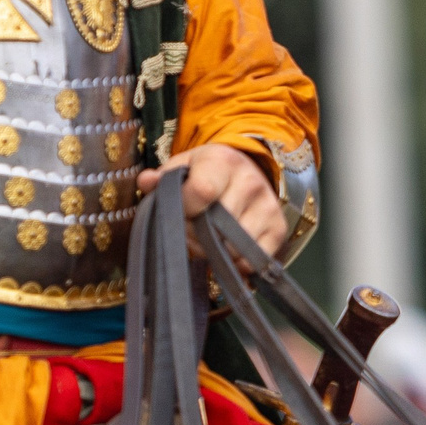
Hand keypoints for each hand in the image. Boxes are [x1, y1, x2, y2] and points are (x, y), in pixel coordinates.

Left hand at [137, 142, 285, 257]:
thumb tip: (146, 182)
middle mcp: (250, 182)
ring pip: (232, 248)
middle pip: (215, 227)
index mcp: (222, 161)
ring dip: (213, 251)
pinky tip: (226, 247)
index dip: (184, 209)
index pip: (201, 192)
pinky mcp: (278, 229)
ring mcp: (268, 207)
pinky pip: (251, 261)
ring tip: (207, 238)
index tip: (179, 210)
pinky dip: (234, 262)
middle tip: (191, 228)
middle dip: (195, 235)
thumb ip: (163, 177)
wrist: (247, 171)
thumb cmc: (207, 173)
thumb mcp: (183, 166)